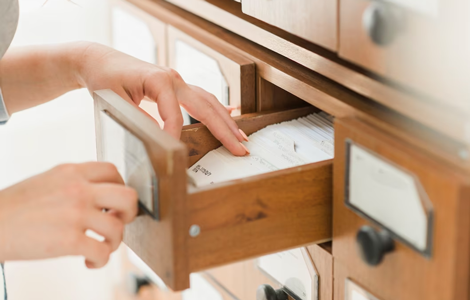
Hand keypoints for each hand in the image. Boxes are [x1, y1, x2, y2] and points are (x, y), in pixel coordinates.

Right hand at [0, 162, 137, 267]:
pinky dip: (101, 260)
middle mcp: (78, 189)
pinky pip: (103, 252)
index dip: (120, 187)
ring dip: (116, 242)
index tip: (115, 201)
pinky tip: (89, 261)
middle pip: (127, 195)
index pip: (113, 171)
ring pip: (119, 228)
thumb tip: (101, 195)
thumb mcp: (48, 181)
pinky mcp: (68, 240)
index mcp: (72, 172)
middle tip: (119, 221)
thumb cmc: (14, 207)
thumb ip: (76, 183)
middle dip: (130, 212)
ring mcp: (75, 214)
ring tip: (102, 246)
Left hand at [77, 43, 248, 155]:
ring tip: (240, 138)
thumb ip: (137, 119)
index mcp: (159, 80)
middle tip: (240, 148)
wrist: (100, 60)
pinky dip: (217, 109)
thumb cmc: (104, 78)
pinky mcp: (176, 85)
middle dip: (224, 129)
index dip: (176, 136)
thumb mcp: (114, 100)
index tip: (174, 154)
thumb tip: (159, 138)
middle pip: (206, 106)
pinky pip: (201, 98)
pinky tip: (230, 115)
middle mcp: (174, 79)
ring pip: (209, 102)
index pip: (175, 115)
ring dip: (226, 120)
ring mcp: (177, 81)